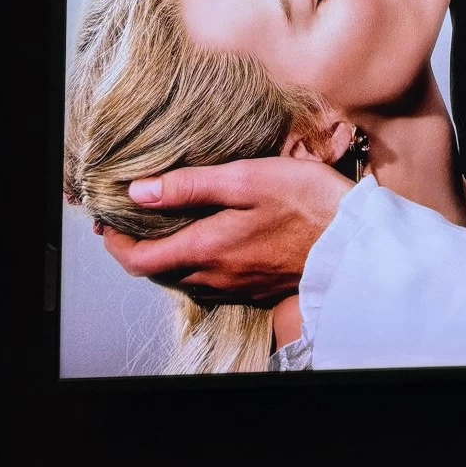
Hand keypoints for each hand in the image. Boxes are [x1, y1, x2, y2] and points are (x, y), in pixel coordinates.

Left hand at [99, 159, 352, 302]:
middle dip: (141, 247)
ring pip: (187, 278)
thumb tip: (140, 191)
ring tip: (169, 224)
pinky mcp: (258, 288)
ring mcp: (238, 287)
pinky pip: (214, 282)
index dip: (117, 244)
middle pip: (161, 271)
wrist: (355, 241)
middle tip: (135, 217)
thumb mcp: (245, 178)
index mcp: (206, 249)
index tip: (110, 222)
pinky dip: (199, 262)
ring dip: (170, 255)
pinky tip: (211, 239)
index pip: (141, 260)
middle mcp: (216, 277)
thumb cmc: (305, 201)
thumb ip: (190, 186)